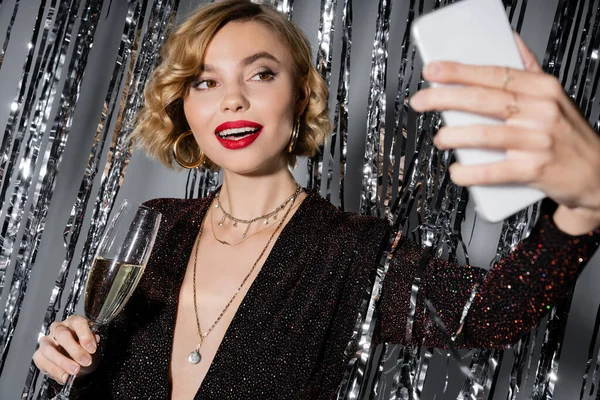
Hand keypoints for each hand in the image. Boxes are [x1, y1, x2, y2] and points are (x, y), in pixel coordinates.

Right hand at [33, 315, 98, 383]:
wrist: (72, 355)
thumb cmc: (82, 345)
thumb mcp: (90, 342)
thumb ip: (92, 341)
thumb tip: (93, 342)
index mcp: (73, 322)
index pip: (78, 323)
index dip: (85, 335)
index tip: (92, 349)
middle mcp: (58, 329)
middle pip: (62, 334)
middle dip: (75, 350)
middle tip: (85, 361)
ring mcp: (47, 341)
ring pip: (49, 349)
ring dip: (63, 362)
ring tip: (75, 370)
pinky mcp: (39, 355)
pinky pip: (43, 363)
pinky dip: (55, 371)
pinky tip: (65, 376)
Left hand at [409, 34, 599, 231]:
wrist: (597, 175)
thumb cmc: (569, 135)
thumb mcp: (555, 96)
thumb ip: (531, 70)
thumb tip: (511, 41)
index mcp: (543, 88)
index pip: (494, 73)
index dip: (459, 71)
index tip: (433, 70)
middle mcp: (541, 111)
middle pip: (482, 100)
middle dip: (443, 99)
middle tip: (419, 101)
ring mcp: (537, 141)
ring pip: (483, 134)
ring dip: (452, 136)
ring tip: (440, 138)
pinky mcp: (534, 170)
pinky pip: (492, 171)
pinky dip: (468, 173)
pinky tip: (457, 170)